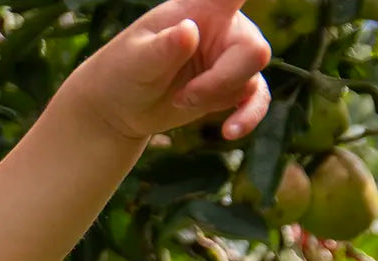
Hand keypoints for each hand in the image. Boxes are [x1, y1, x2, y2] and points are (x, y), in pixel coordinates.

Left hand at [71, 0, 271, 143]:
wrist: (121, 107)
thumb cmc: (125, 71)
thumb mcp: (137, 60)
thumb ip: (163, 47)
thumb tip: (188, 30)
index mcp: (203, 8)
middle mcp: (224, 28)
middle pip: (253, 51)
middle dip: (220, 81)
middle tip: (181, 95)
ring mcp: (230, 57)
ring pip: (251, 79)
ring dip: (217, 99)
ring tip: (181, 102)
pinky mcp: (230, 86)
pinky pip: (256, 99)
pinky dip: (247, 116)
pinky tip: (230, 131)